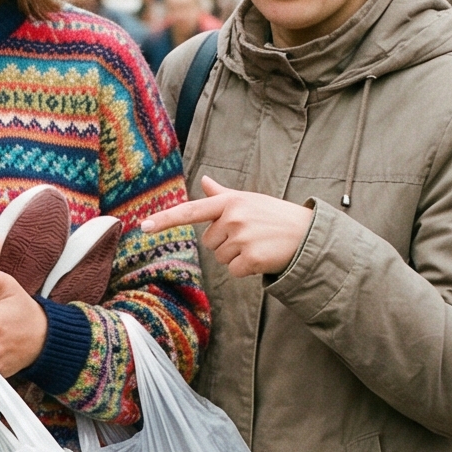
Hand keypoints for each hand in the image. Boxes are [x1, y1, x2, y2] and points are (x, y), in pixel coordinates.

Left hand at [146, 174, 313, 276]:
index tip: (144, 226)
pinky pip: (233, 271)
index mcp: (229, 202)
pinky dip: (245, 270)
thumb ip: (222, 195)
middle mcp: (233, 217)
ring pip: (221, 258)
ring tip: (258, 245)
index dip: (166, 219)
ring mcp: (242, 238)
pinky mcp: (251, 257)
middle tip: (250, 236)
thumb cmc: (274, 216)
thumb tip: (205, 181)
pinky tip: (261, 258)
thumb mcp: (248, 200)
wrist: (306, 234)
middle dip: (226, 244)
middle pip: (209, 243)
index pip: (191, 211)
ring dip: (236, 257)